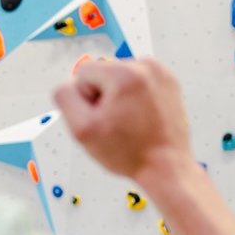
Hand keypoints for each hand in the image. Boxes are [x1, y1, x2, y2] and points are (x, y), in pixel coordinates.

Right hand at [54, 57, 193, 180]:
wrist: (167, 168)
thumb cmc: (130, 153)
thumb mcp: (82, 130)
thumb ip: (65, 97)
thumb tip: (70, 83)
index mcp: (125, 73)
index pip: (83, 73)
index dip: (86, 100)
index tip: (104, 119)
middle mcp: (146, 67)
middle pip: (104, 73)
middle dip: (105, 97)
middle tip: (120, 124)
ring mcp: (161, 74)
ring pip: (121, 77)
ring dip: (120, 98)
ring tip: (132, 123)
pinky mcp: (169, 82)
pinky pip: (139, 83)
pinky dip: (137, 98)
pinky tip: (142, 118)